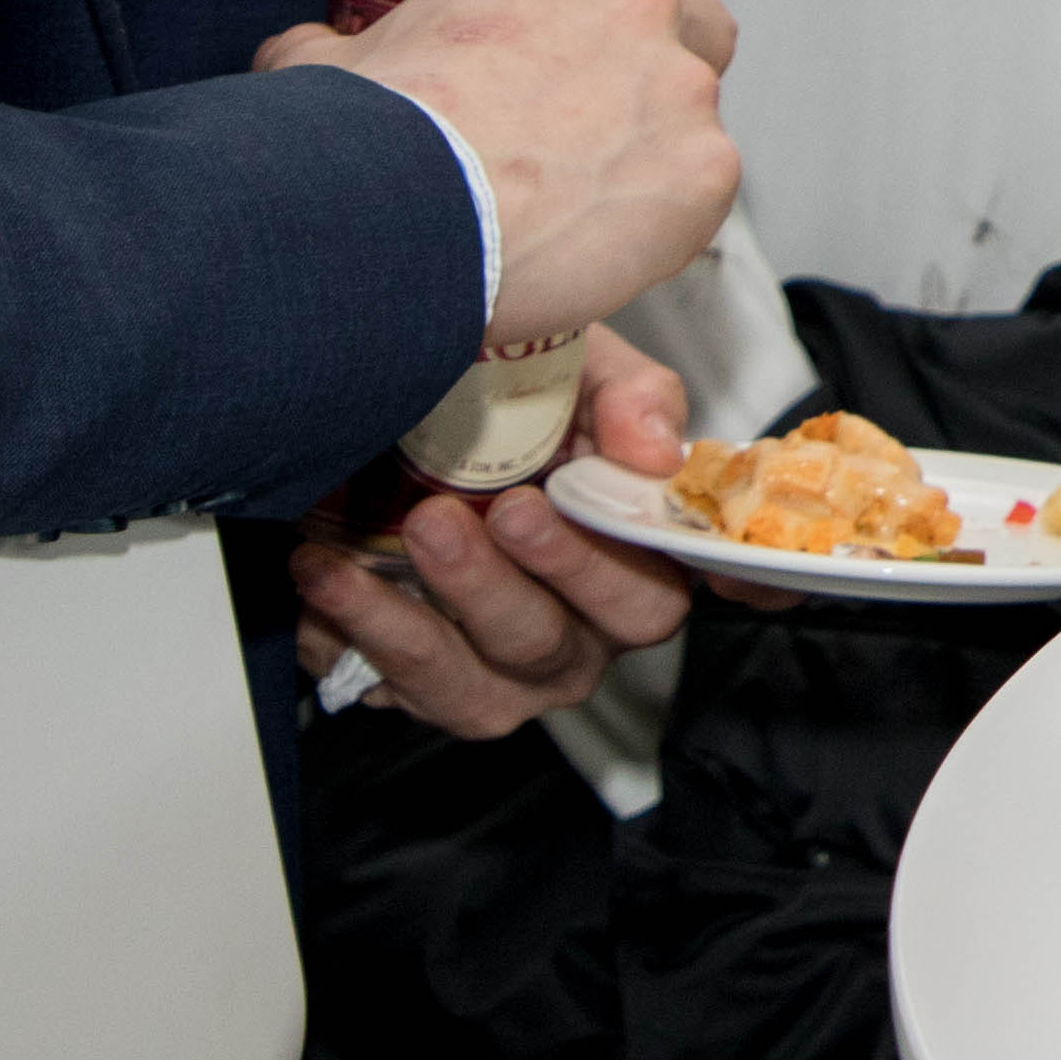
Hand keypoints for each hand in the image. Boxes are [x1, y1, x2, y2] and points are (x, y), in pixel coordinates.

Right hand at [262, 0, 743, 343]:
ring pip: (702, 107)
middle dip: (664, 61)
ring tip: (586, 196)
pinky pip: (703, 190)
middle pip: (700, 18)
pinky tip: (600, 246)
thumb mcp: (330, 68)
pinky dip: (664, 218)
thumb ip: (331, 48)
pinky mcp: (703, 174)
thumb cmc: (362, 138)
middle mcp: (638, 13)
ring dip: (662, 141)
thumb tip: (298, 51)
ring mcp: (680, 92)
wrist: (396, 221)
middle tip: (597, 120)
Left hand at [291, 327, 700, 739]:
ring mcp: (506, 675)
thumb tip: (656, 450)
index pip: (702, 585)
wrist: (397, 434)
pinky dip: (350, 636)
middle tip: (479, 514)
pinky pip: (394, 689)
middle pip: (574, 638)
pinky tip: (322, 576)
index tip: (690, 559)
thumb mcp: (574, 369)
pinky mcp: (428, 690)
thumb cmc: (509, 405)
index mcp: (641, 558)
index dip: (738, 594)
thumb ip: (628, 395)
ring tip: (364, 552)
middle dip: (521, 581)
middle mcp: (586, 632)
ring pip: (479, 684)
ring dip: (418, 622)